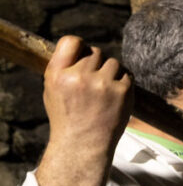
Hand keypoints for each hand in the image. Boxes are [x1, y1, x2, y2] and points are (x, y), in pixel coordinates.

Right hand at [43, 36, 132, 156]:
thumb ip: (63, 67)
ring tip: (103, 90)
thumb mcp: (52, 90)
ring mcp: (103, 84)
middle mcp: (80, 77)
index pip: (71, 41)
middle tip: (94, 81)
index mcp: (58, 75)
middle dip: (96, 64)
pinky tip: (114, 95)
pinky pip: (127, 74)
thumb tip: (80, 45)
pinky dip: (123, 82)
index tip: (83, 54)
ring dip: (111, 73)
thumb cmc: (67, 116)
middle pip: (96, 52)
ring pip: (114, 62)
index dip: (80, 46)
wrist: (83, 144)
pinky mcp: (122, 91)